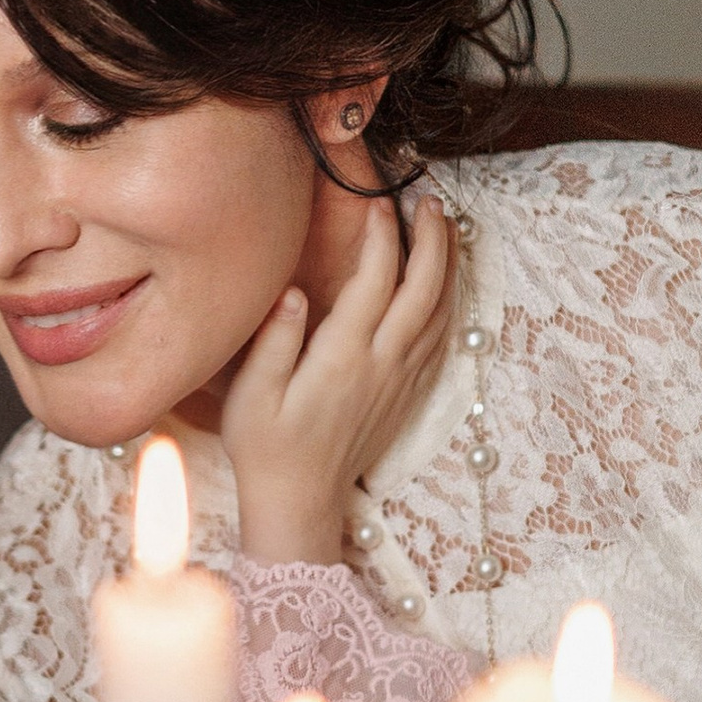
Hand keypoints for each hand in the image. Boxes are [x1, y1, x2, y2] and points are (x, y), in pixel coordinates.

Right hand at [221, 194, 456, 564]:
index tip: (378, 201)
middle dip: (431, 239)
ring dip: (447, 264)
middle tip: (428, 199)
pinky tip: (444, 281)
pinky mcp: (407, 393)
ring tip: (444, 225)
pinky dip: (449, 301)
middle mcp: (381, 365)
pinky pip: (440, 339)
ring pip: (441, 312)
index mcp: (342, 358)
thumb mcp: (252, 395)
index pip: (374, 282)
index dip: (381, 236)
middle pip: (424, 290)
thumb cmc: (266, 447)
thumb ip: (274, 341)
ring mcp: (400, 380)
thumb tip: (293, 292)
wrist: (300, 501)